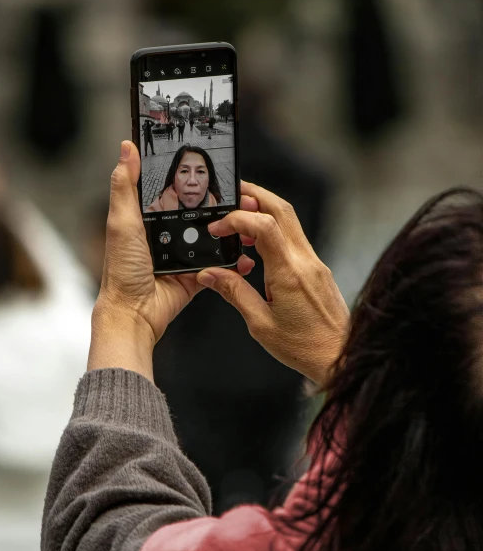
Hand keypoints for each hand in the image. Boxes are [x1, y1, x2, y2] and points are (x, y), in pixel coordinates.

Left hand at [95, 141, 253, 347]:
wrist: (135, 312)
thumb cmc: (122, 270)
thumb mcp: (121, 221)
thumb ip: (126, 185)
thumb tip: (127, 148)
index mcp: (148, 219)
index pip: (171, 191)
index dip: (189, 180)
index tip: (210, 167)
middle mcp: (166, 235)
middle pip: (197, 213)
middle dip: (219, 205)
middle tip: (240, 195)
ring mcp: (183, 255)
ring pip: (212, 237)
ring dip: (229, 231)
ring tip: (247, 220)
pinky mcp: (197, 274)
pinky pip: (218, 264)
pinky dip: (232, 260)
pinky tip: (243, 252)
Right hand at [196, 181, 349, 385]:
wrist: (340, 357)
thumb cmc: (305, 348)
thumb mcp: (260, 324)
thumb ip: (234, 293)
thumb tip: (209, 274)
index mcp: (289, 274)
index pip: (264, 225)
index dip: (237, 218)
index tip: (218, 228)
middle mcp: (305, 262)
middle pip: (281, 210)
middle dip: (254, 195)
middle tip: (230, 193)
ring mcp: (315, 263)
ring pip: (290, 221)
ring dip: (264, 211)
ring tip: (239, 221)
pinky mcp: (318, 270)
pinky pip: (294, 239)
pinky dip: (273, 231)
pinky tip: (257, 246)